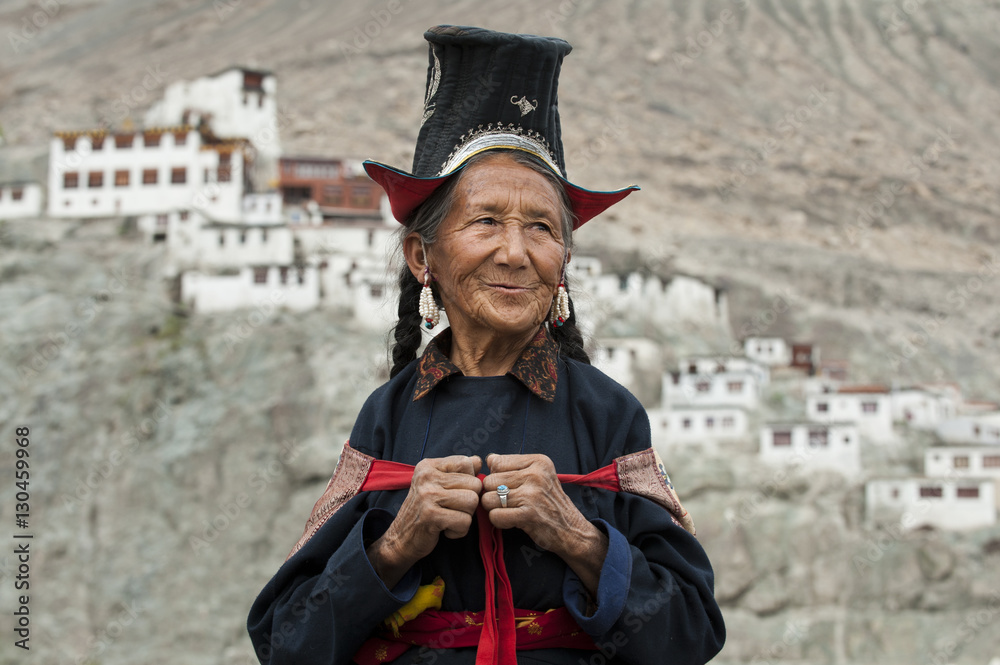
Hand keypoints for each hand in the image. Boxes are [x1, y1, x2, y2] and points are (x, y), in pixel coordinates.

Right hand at [368, 455, 481, 586]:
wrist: (400, 539)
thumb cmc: (425, 511)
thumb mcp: (437, 485)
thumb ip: (458, 471)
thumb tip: (478, 461)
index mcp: (428, 466)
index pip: (467, 463)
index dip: (469, 481)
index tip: (453, 492)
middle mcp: (427, 477)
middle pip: (474, 484)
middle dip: (469, 502)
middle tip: (451, 509)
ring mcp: (427, 495)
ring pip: (472, 502)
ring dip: (465, 516)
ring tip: (448, 518)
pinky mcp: (431, 516)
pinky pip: (465, 521)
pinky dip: (459, 530)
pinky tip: (444, 530)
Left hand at [481, 453, 607, 596]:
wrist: (572, 530)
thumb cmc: (549, 502)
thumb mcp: (539, 475)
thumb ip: (513, 465)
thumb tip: (487, 460)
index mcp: (538, 461)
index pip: (495, 462)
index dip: (496, 476)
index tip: (510, 486)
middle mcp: (535, 474)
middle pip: (489, 481)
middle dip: (492, 494)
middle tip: (508, 502)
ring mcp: (532, 495)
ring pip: (488, 499)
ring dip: (494, 509)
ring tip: (510, 511)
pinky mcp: (528, 515)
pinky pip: (494, 516)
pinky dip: (498, 521)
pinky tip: (512, 521)